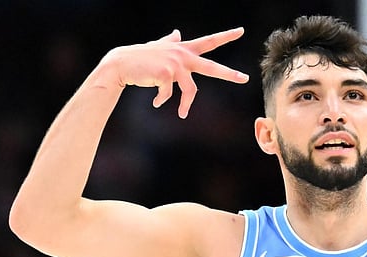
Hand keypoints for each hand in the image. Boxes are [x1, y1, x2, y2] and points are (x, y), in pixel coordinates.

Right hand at [102, 27, 248, 117]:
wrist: (121, 64)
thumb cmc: (141, 57)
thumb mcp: (159, 47)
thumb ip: (171, 41)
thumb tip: (177, 32)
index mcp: (184, 49)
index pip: (209, 41)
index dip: (225, 36)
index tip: (241, 31)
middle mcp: (183, 55)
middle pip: (211, 67)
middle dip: (229, 74)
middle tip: (245, 79)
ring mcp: (175, 64)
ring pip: (190, 90)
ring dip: (185, 105)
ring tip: (182, 114)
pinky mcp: (166, 74)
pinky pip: (169, 95)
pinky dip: (162, 100)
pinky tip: (155, 102)